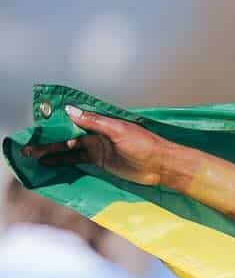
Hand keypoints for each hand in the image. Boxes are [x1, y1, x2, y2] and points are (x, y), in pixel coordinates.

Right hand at [33, 106, 186, 189]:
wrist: (162, 165)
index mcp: (100, 123)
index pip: (72, 122)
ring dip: (52, 154)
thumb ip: (94, 122)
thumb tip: (70, 111)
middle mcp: (96, 134)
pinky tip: (50, 164)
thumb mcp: (118, 130)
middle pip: (67, 138)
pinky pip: (78, 162)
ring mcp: (97, 149)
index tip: (38, 130)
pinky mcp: (101, 163)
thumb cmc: (145, 144)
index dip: (54, 127)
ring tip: (34, 157)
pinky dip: (64, 162)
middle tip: (29, 149)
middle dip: (48, 143)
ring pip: (69, 151)